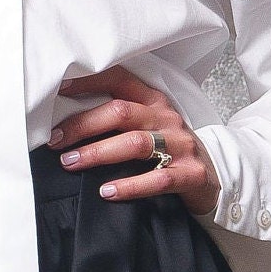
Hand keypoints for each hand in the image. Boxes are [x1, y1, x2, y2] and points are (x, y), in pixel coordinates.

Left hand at [49, 65, 220, 215]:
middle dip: (83, 125)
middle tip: (55, 141)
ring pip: (135, 144)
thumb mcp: (150, 126)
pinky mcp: (189, 174)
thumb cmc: (171, 152)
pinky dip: (129, 186)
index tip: (59, 88)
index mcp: (154, 101)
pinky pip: (157, 179)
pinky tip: (106, 191)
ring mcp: (180, 146)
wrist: (215, 178)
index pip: (119, 80)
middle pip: (121, 113)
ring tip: (71, 163)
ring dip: (98, 153)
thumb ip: (120, 120)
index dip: (88, 82)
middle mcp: (166, 118)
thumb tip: (70, 124)